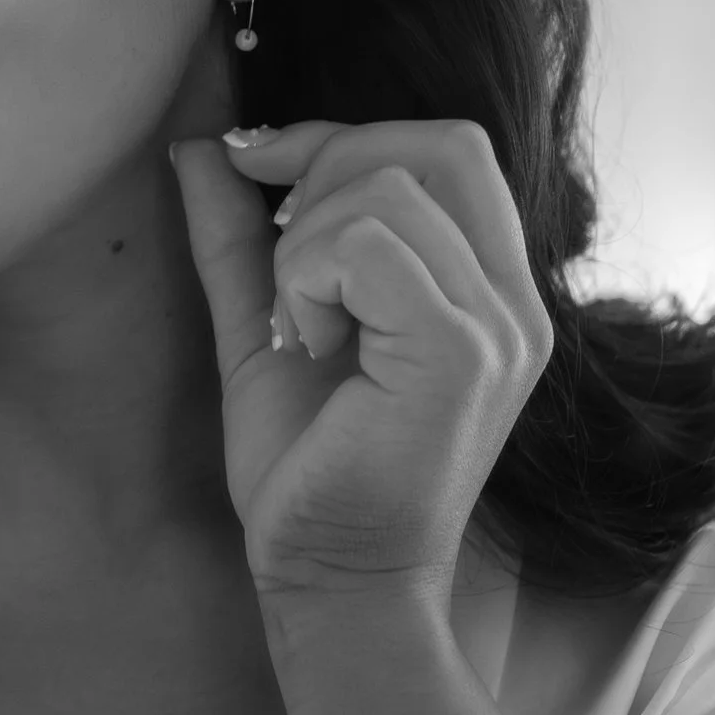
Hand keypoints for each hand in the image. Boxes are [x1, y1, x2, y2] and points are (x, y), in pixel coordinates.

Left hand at [170, 116, 552, 605]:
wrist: (328, 577)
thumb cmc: (307, 466)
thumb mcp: (267, 319)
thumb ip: (243, 233)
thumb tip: (201, 143)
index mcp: (489, 287)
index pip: (448, 147)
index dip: (344, 136)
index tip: (257, 167)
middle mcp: (513, 301)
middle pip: (439, 144)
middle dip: (331, 169)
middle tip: (284, 263)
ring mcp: (499, 327)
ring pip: (388, 189)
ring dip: (307, 246)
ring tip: (302, 329)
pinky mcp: (461, 354)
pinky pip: (372, 245)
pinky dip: (310, 278)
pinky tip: (309, 343)